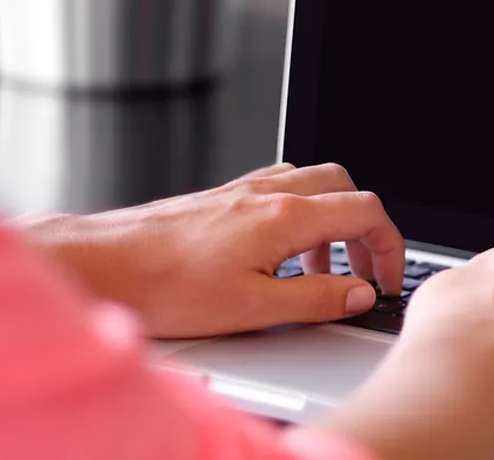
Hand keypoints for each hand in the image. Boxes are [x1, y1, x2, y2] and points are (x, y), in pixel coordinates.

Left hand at [13, 163, 404, 337]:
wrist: (103, 265)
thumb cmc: (165, 286)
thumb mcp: (254, 308)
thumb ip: (317, 298)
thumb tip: (359, 294)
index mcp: (285, 216)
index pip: (365, 213)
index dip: (390, 248)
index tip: (387, 280)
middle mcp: (267, 193)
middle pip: (345, 187)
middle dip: (365, 228)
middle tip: (363, 271)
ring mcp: (243, 190)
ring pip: (312, 183)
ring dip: (332, 221)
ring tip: (322, 269)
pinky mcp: (222, 198)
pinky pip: (280, 188)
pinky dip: (300, 214)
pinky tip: (281, 251)